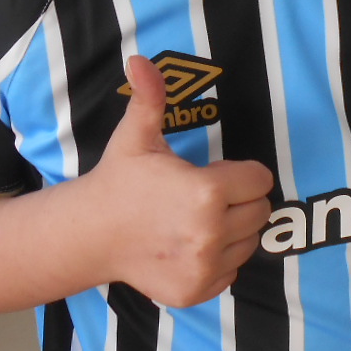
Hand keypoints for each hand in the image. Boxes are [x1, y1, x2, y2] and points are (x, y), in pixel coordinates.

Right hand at [80, 55, 274, 305]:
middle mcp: (211, 235)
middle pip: (260, 212)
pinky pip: (232, 271)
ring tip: (196, 219)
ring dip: (233, 230)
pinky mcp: (197, 291)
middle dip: (240, 200)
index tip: (214, 172)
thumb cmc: (119, 181)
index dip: (240, 172)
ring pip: (249, 242)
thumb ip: (150, 97)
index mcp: (205, 194)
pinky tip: (189, 244)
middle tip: (206, 196)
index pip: (260, 180)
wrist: (89, 235)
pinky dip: (219, 259)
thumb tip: (139, 60)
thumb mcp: (136, 136)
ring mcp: (205, 268)